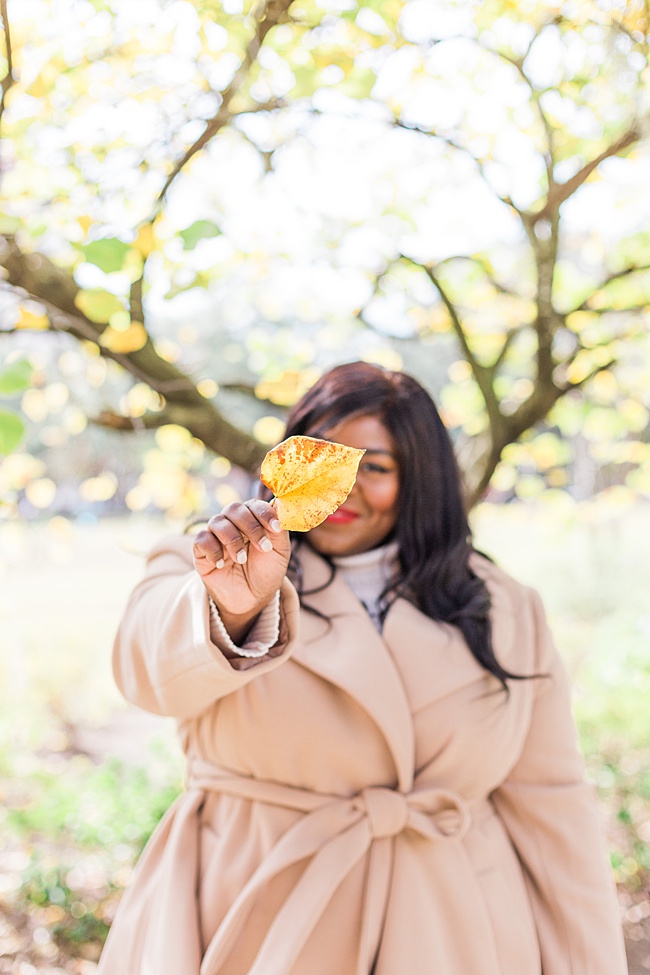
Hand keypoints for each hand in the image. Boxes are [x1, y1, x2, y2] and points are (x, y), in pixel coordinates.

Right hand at [193, 500, 290, 626]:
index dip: (264, 513)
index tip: (275, 528)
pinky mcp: (201, 551)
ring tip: (242, 560)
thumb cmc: (266, 572)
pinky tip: (222, 564)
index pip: (254, 505)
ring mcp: (216, 536)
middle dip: (251, 527)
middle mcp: (233, 523)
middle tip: (263, 548)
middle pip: (233, 509)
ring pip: (217, 522)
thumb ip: (279, 529)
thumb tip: (278, 504)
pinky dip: (213, 550)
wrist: (252, 599)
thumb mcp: (280, 551)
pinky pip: (201, 539)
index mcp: (252, 519)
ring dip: (233, 540)